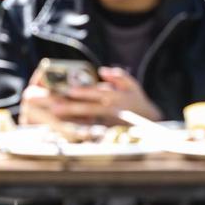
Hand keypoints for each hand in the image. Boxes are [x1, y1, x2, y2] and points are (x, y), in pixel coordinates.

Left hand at [19, 66, 162, 125]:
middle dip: (72, 107)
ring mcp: (109, 124)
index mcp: (117, 97)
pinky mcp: (107, 134)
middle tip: (54, 107)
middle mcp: (112, 110)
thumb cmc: (137, 101)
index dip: (84, 92)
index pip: (98, 93)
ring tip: (55, 119)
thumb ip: (119, 76)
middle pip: (90, 109)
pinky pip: (91, 133)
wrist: (150, 123)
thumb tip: (103, 71)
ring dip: (72, 120)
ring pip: (88, 122)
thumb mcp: (132, 85)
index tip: (69, 90)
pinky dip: (79, 132)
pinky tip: (66, 131)